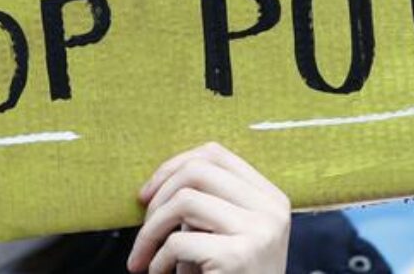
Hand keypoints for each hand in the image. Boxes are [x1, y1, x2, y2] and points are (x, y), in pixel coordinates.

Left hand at [127, 143, 290, 273]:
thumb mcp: (228, 235)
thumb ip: (210, 203)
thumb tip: (155, 183)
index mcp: (271, 197)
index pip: (215, 154)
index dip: (172, 166)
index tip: (147, 194)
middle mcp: (271, 210)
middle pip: (197, 170)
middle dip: (158, 196)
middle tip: (143, 225)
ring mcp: (258, 232)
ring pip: (184, 201)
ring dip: (152, 230)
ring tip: (145, 256)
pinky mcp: (238, 256)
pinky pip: (179, 241)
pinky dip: (158, 260)